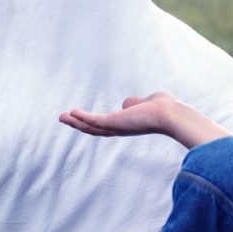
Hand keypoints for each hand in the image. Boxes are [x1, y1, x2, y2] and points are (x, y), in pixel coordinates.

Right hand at [59, 92, 180, 137]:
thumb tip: (127, 104)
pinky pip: (94, 121)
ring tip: (62, 117)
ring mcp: (117, 127)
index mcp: (126, 124)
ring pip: (91, 127)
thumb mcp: (144, 103)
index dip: (91, 122)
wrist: (170, 114)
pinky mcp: (115, 123)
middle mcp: (120, 128)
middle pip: (94, 129)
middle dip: (78, 124)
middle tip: (64, 118)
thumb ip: (134, 103)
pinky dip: (82, 117)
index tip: (79, 117)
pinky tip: (72, 112)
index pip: (105, 124)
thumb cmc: (163, 108)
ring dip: (75, 122)